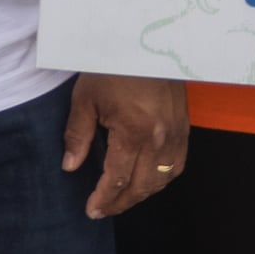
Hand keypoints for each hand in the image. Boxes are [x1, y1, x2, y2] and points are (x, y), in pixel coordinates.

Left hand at [65, 74, 187, 218]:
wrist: (142, 43)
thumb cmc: (111, 67)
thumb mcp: (86, 98)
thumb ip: (78, 135)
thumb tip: (70, 165)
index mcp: (134, 132)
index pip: (117, 179)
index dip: (103, 198)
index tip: (92, 210)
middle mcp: (160, 138)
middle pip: (142, 186)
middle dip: (121, 203)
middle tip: (103, 210)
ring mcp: (176, 134)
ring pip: (162, 180)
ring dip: (142, 194)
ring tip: (122, 199)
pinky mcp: (184, 128)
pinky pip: (176, 165)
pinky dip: (161, 179)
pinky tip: (147, 180)